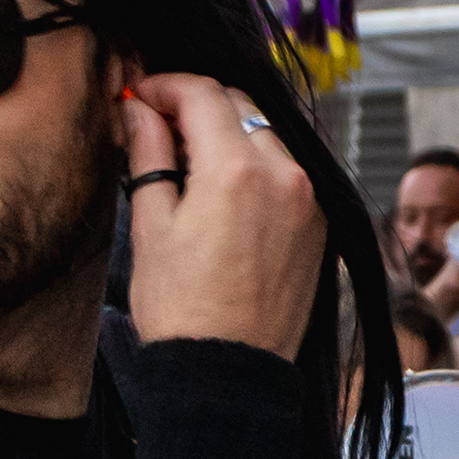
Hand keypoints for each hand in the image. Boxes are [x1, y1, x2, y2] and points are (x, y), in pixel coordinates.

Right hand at [123, 74, 328, 354]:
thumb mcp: (151, 225)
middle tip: (159, 125)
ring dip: (230, 133)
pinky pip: (289, 169)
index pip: (202, 93)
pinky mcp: (319, 222)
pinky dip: (259, 163)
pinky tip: (225, 187)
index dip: (165, 85)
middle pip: (239, 106)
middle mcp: (283, 174)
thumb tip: (138, 110)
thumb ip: (148, 154)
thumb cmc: (182, 309)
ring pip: (268, 134)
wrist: (229, 372)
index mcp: (236, 169)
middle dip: (198, 106)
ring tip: (190, 160)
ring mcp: (309, 198)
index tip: (141, 95)